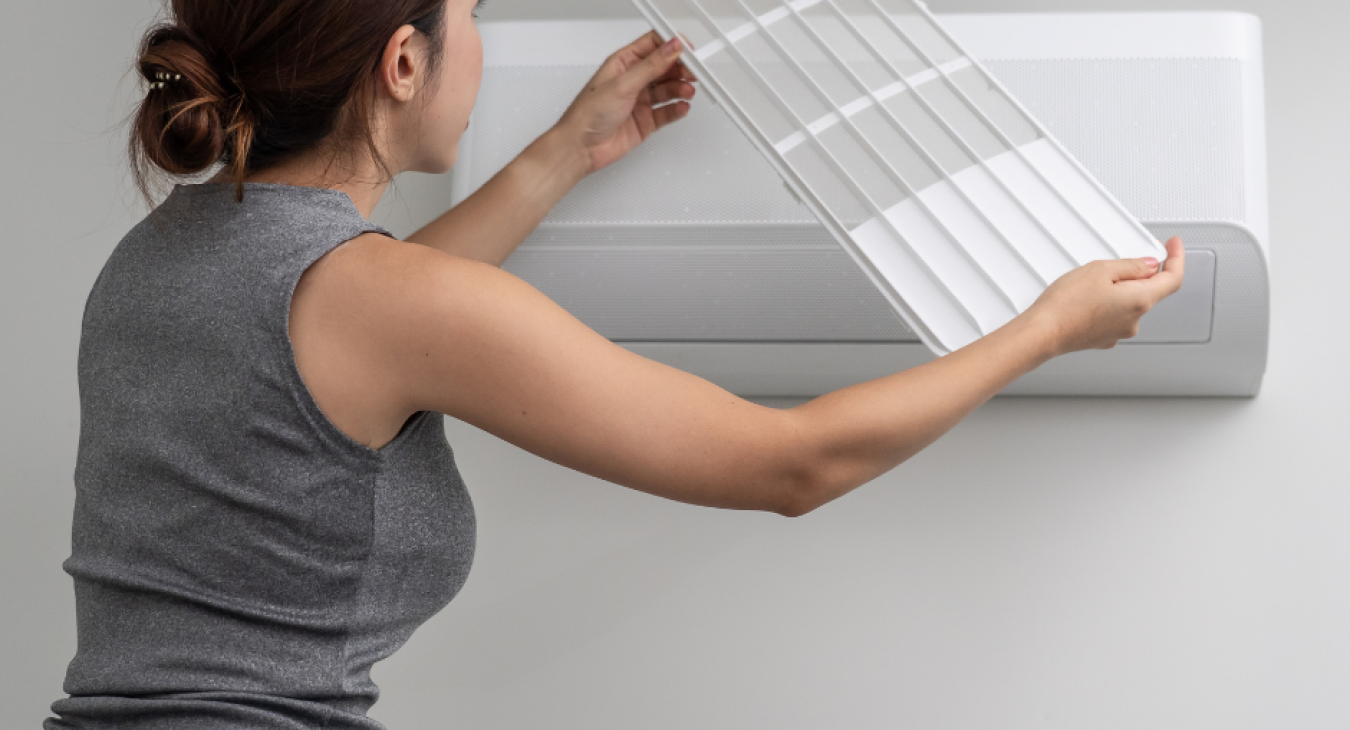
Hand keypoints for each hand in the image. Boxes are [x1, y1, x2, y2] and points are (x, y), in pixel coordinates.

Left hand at [554, 31, 697, 174]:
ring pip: (668, 89)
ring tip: (687, 91)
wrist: (580, 147)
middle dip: (681, 68)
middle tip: (693, 72)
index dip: (671, 45)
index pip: (653, 46)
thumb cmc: (588, 114)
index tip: (687, 50)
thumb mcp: (622, 84)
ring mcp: (640, 101)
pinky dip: (677, 109)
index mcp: (623, 63)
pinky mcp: (645, 121)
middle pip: (665, 67)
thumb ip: (650, 66)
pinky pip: (667, 112)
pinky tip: (682, 106)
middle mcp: (633, 80)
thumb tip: (670, 48)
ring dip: (680, 88)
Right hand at [1027, 237, 1186, 356]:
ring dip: (1119, 289)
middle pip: (1149, 290)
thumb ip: (1131, 265)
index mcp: (1140, 300)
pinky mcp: (1103, 338)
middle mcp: (1134, 320)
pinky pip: (1113, 315)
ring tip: (1091, 282)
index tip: (1173, 246)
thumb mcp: (1101, 270)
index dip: (1176, 258)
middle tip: (1116, 261)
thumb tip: (1148, 265)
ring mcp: (1119, 332)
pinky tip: (1086, 298)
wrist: (1042, 333)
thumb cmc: (1066, 305)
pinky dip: (1107, 304)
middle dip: (1138, 273)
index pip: (1172, 278)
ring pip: (1129, 303)